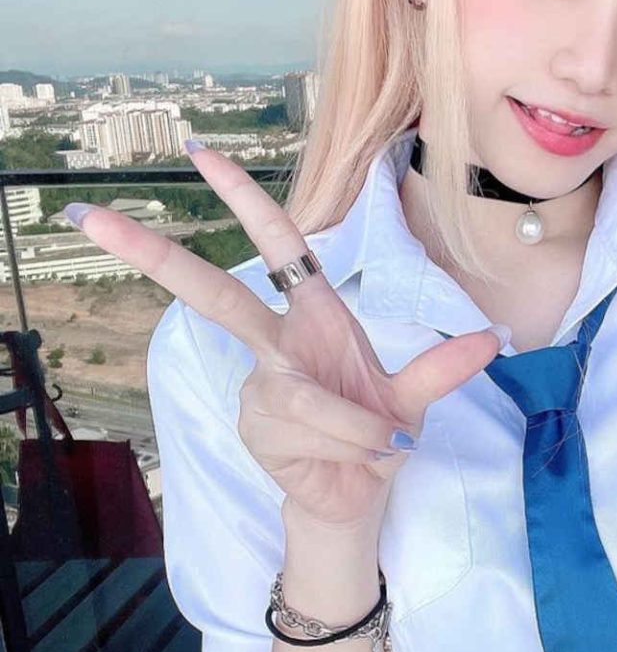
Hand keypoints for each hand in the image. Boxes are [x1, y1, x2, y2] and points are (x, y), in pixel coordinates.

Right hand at [67, 142, 503, 530]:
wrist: (360, 498)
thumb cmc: (376, 437)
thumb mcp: (416, 398)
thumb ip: (443, 367)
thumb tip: (490, 339)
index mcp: (313, 319)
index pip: (278, 246)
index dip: (245, 201)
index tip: (203, 154)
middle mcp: (277, 347)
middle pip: (213, 295)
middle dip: (153, 255)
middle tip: (90, 216)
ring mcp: (259, 388)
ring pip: (302, 392)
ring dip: (357, 422)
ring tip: (381, 442)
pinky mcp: (255, 428)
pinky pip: (308, 425)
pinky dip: (348, 442)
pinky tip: (354, 457)